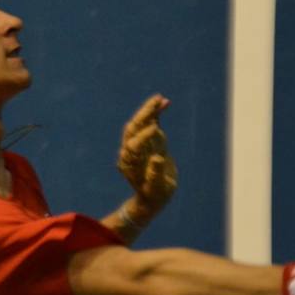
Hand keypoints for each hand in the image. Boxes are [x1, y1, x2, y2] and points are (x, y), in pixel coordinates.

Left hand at [118, 94, 177, 212]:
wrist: (154, 195)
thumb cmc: (155, 194)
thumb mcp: (156, 187)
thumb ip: (155, 174)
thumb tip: (157, 158)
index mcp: (129, 162)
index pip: (133, 144)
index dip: (143, 136)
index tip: (155, 129)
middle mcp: (131, 150)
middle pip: (133, 129)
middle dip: (143, 116)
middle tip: (154, 103)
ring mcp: (140, 143)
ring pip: (141, 124)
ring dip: (149, 111)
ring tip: (159, 98)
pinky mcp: (150, 140)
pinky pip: (151, 124)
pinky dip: (157, 113)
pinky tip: (165, 102)